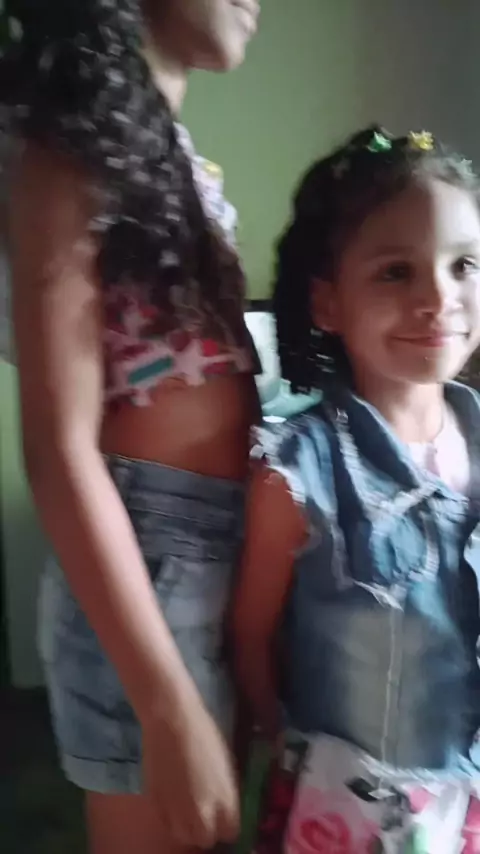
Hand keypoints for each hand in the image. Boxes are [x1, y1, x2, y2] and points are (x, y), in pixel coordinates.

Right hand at [142, 694, 239, 848]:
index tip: (223, 816)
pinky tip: (172, 799)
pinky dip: (169, 817)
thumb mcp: (226, 765)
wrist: (171, 719)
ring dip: (186, 827)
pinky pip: (165, 823)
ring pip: (183, 836)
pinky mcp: (155, 804)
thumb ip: (226, 794)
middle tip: (204, 811)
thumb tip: (225, 809)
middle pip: (205, 839)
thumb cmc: (204, 734)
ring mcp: (176, 811)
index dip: (226, 824)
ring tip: (187, 807)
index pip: (230, 833)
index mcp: (226, 802)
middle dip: (206, 829)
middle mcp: (202, 813)